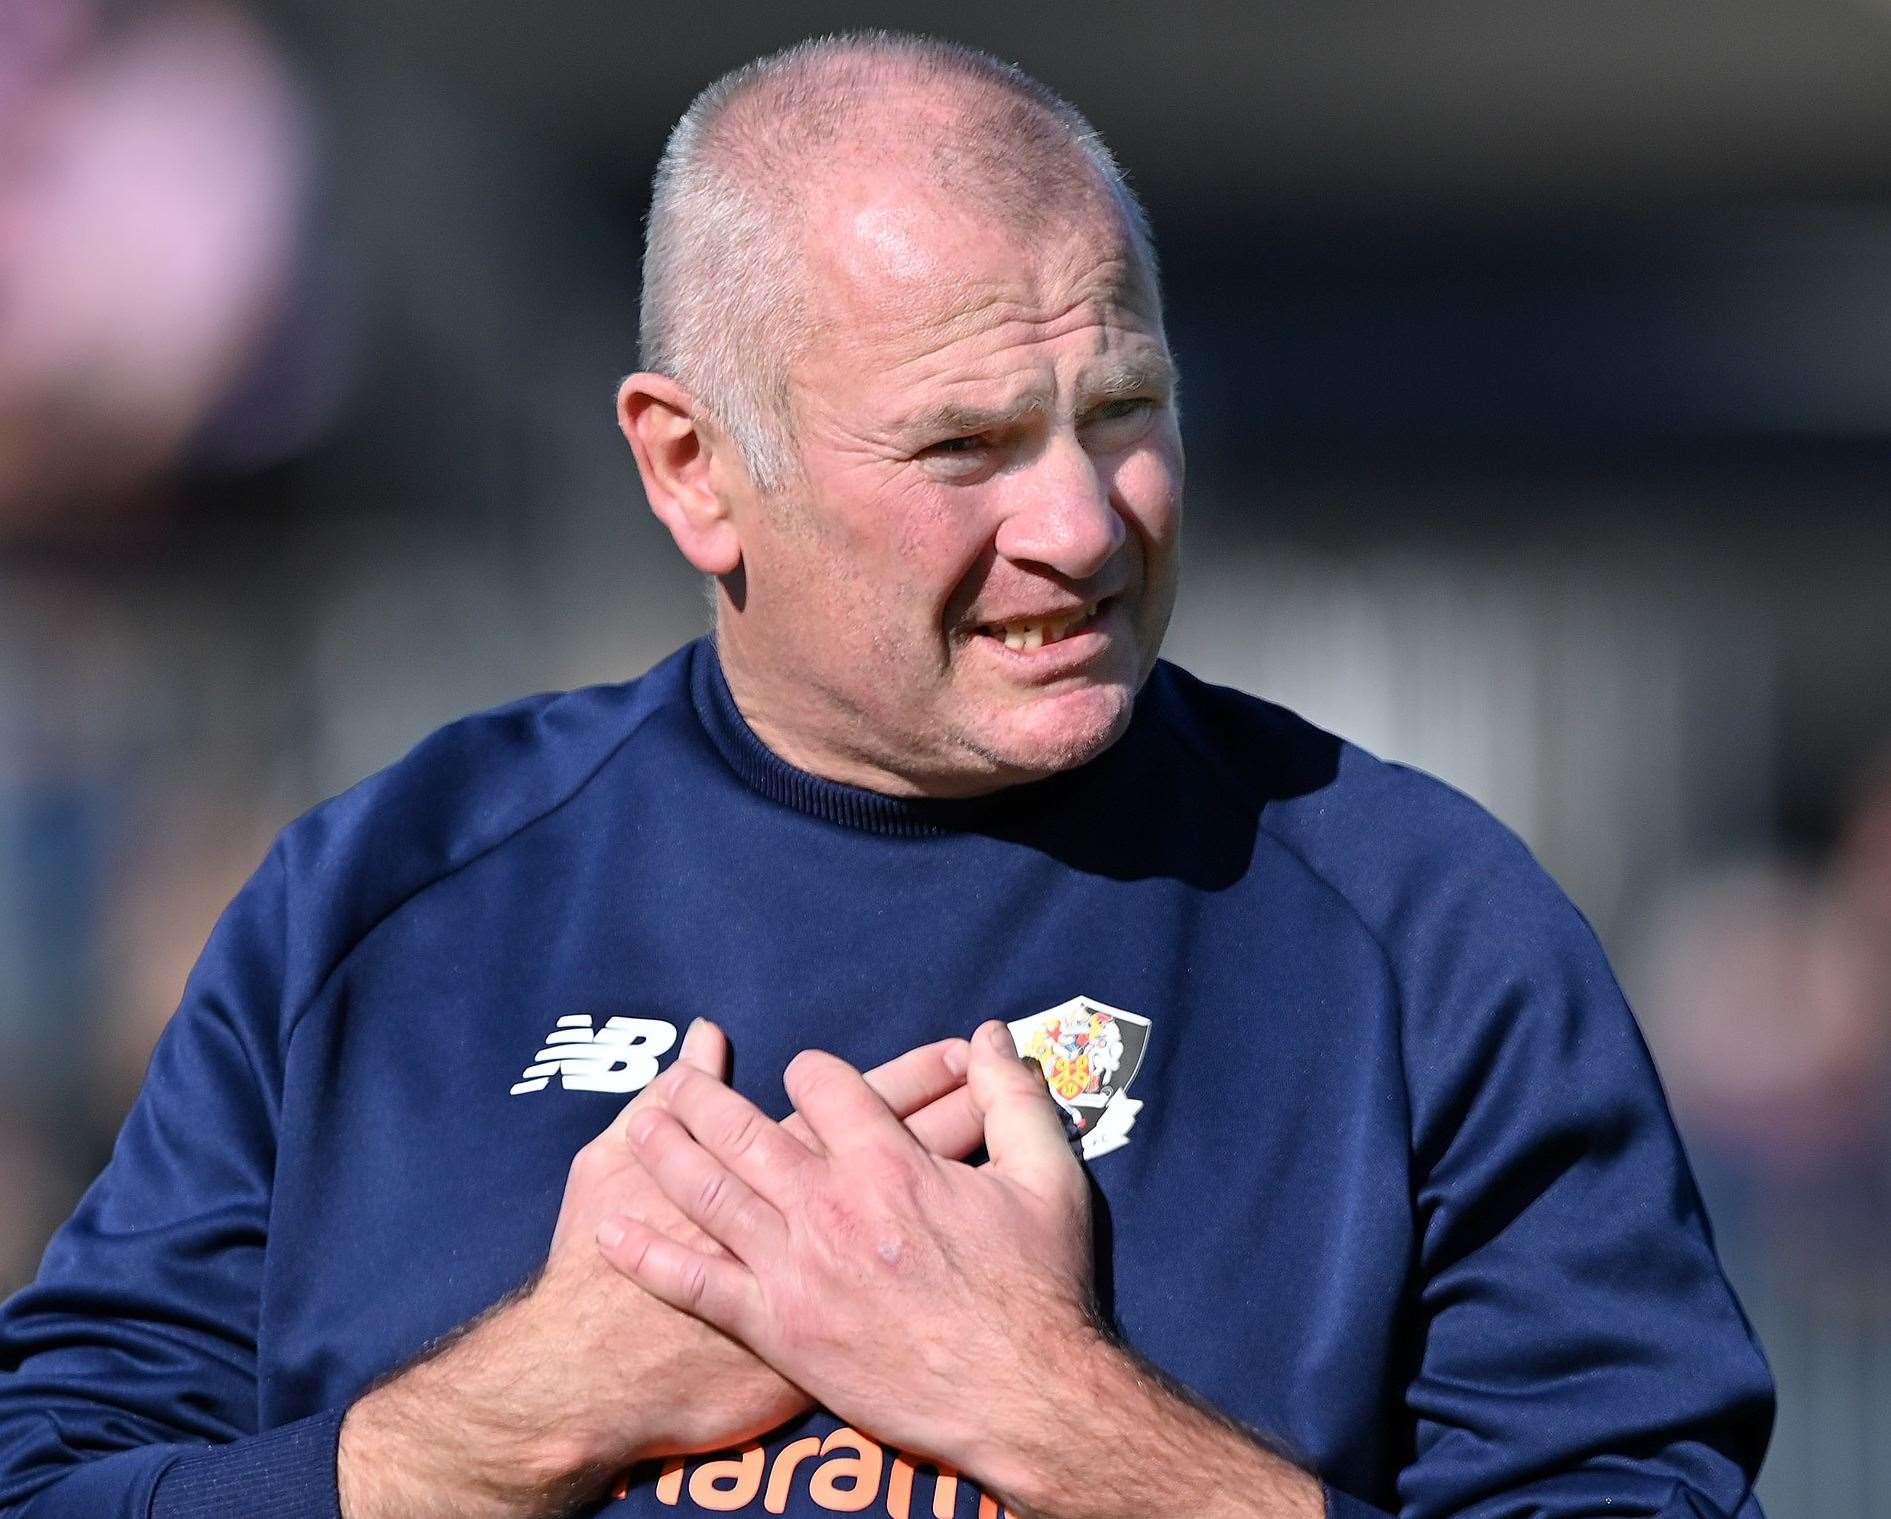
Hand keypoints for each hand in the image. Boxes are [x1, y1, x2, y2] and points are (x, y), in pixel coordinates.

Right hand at [338, 1021, 978, 1518]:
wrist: (596, 1375)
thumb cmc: (601, 1263)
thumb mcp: (609, 1163)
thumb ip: (663, 1098)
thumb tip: (702, 1040)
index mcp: (775, 1165)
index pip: (866, 1101)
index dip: (918, 1074)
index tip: (959, 1051)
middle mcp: (816, 1216)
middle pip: (911, 1144)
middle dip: (959, 1105)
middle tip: (1008, 1082)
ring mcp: (830, 1278)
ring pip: (922, 1208)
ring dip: (967, 1166)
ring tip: (1010, 1139)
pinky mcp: (827, 1337)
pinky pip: (904, 1291)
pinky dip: (940, 1262)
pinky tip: (975, 1236)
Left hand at [595, 1018, 1097, 1477]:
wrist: (1023, 1398)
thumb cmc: (1039, 1290)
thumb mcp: (1047, 1178)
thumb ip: (1014, 1099)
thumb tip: (993, 1036)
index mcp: (889, 1162)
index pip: (824, 1085)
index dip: (812, 1070)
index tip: (806, 1074)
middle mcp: (830, 1205)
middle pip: (746, 1130)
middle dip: (707, 1097)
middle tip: (678, 1079)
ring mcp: (797, 1268)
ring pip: (711, 1193)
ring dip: (668, 1152)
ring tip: (640, 1122)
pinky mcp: (779, 1330)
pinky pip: (698, 1285)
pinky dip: (649, 1257)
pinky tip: (612, 1231)